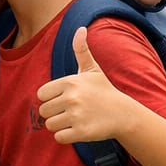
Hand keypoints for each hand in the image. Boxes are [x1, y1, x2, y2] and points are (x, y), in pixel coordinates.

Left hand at [37, 27, 132, 143]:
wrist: (124, 114)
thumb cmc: (104, 90)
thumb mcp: (92, 69)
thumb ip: (81, 50)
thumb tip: (80, 28)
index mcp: (70, 82)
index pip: (41, 94)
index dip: (50, 98)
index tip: (63, 99)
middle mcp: (71, 98)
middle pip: (43, 111)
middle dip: (53, 113)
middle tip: (69, 112)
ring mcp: (76, 116)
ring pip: (50, 125)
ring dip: (59, 126)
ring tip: (73, 121)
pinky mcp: (81, 133)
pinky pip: (59, 137)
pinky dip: (65, 136)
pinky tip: (76, 130)